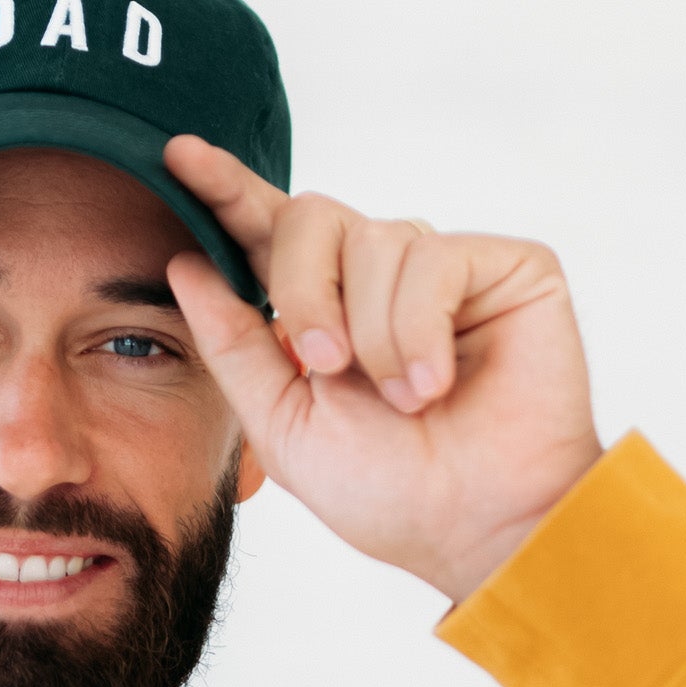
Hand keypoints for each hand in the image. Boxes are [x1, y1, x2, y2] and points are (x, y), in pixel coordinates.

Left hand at [162, 136, 602, 603]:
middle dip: (302, 290)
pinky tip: (439, 382)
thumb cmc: (392, 491)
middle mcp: (379, 274)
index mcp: (322, 305)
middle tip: (328, 365)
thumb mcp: (285, 424)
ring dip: (375, 334)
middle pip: (309, 215)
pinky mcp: (506, 265)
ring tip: (408, 400)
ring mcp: (443, 267)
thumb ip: (234, 345)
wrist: (478, 529)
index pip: (266, 229)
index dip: (226, 189)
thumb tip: (186, 263)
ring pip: (373, 240)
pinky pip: (433, 259)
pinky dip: (422, 329)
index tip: (178, 157)